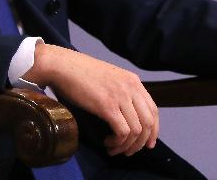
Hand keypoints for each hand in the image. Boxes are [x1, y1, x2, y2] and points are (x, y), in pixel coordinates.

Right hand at [23, 44, 158, 155]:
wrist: (63, 66)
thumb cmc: (80, 72)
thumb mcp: (109, 78)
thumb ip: (121, 91)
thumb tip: (127, 114)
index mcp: (133, 80)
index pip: (153, 110)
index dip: (153, 130)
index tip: (147, 143)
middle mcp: (131, 88)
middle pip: (148, 123)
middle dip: (141, 142)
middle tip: (129, 151)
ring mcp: (120, 96)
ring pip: (136, 131)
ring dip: (127, 146)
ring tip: (114, 148)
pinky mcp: (107, 106)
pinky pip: (123, 132)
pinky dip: (118, 142)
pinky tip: (108, 142)